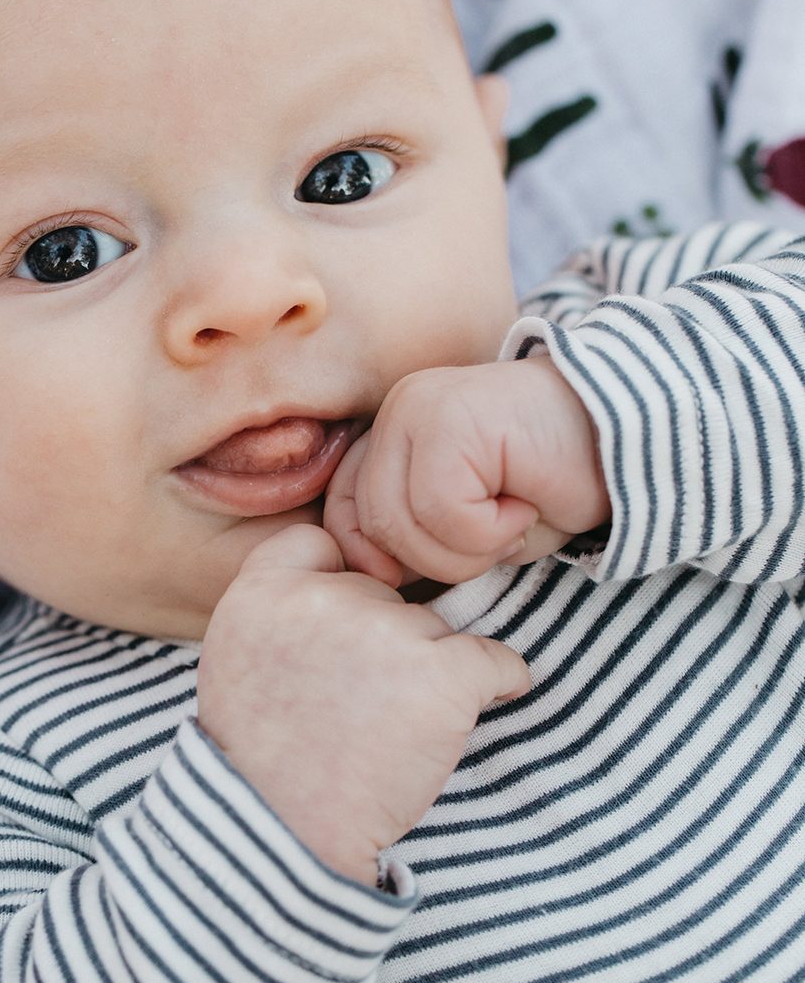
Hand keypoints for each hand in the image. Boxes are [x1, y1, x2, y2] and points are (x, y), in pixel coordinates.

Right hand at [197, 525, 531, 880]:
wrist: (286, 829)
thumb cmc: (263, 759)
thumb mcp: (234, 661)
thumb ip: (278, 613)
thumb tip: (347, 587)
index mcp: (260, 593)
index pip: (317, 543)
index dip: (336, 580)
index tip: (341, 628)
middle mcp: (322, 598)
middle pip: (384, 596)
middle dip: (383, 641)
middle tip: (357, 707)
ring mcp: (386, 631)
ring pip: (435, 630)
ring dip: (427, 672)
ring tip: (387, 731)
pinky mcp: (442, 673)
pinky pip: (498, 661)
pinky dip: (498, 685)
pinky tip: (460, 717)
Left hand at [324, 355, 607, 588]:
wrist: (640, 439)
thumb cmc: (555, 484)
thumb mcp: (469, 522)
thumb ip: (413, 533)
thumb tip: (368, 569)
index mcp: (393, 433)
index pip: (343, 507)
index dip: (373, 555)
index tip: (419, 574)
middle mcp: (398, 412)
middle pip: (372, 522)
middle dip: (435, 559)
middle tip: (497, 539)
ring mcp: (420, 408)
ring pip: (403, 521)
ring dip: (467, 548)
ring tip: (514, 519)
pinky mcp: (450, 417)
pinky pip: (442, 509)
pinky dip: (489, 530)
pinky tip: (525, 503)